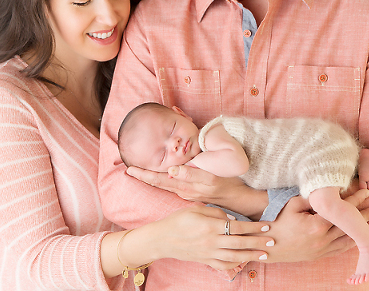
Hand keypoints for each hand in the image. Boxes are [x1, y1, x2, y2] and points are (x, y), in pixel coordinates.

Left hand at [126, 164, 253, 204]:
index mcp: (184, 186)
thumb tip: (171, 170)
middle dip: (144, 176)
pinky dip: (164, 180)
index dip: (144, 174)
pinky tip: (162, 178)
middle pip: (159, 182)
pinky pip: (174, 185)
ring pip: (166, 184)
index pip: (159, 179)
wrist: (240, 199)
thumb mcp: (210, 179)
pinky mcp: (193, 192)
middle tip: (129, 170)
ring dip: (153, 178)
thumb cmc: (226, 185)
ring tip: (140, 173)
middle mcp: (183, 191)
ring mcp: (188, 192)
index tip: (129, 169)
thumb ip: (191, 174)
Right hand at [146, 205, 273, 270]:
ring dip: (252, 255)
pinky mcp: (205, 261)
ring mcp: (208, 253)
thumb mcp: (196, 208)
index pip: (238, 227)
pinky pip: (224, 265)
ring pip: (235, 257)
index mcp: (210, 225)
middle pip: (240, 243)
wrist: (162, 239)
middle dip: (258, 242)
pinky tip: (245, 261)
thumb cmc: (178, 220)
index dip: (254, 227)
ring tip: (264, 254)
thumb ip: (216, 212)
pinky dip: (236, 264)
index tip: (266, 225)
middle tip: (272, 240)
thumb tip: (234, 220)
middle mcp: (211, 241)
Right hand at [262, 189, 368, 262]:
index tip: (366, 192)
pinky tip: (359, 237)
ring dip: (363, 231)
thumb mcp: (293, 205)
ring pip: (348, 239)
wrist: (270, 245)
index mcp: (317, 225)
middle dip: (367, 217)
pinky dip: (352, 241)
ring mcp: (323, 249)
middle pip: (350, 226)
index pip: (342, 211)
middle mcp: (323, 239)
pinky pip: (341, 248)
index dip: (355, 200)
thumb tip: (326, 190)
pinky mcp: (321, 255)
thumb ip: (312, 199)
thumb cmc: (279, 222)